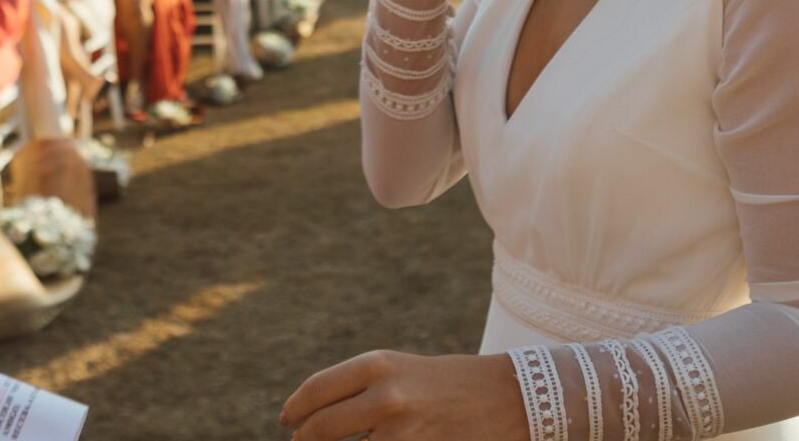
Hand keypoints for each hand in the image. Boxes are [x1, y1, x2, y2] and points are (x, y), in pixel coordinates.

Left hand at [281, 351, 524, 440]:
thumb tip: (312, 417)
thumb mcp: (402, 372)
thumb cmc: (449, 384)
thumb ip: (360, 389)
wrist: (510, 397)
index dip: (295, 409)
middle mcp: (385, 397)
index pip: (317, 391)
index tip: (287, 420)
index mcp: (379, 365)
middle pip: (320, 431)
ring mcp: (402, 434)